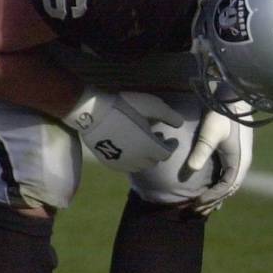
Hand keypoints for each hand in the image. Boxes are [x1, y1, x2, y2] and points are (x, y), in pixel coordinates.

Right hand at [63, 86, 181, 172]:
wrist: (93, 112)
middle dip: (159, 151)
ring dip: (145, 156)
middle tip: (157, 138)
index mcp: (150, 147)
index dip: (171, 147)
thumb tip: (179, 124)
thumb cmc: (124, 106)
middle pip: (154, 161)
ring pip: (140, 166)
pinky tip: (128, 147)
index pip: (166, 154)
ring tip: (143, 143)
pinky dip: (132, 159)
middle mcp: (138, 159)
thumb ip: (169, 116)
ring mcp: (122, 162)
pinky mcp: (109, 162)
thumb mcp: (152, 106)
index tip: (172, 140)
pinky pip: (125, 166)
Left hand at [185, 106, 252, 214]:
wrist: (234, 98)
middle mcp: (242, 164)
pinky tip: (212, 191)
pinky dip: (220, 187)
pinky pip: (228, 176)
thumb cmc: (222, 114)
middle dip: (213, 201)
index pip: (225, 187)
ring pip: (229, 184)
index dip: (211, 197)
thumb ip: (201, 150)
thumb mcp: (211, 132)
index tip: (196, 204)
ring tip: (204, 207)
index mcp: (238, 162)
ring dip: (217, 196)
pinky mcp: (235, 154)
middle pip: (228, 190)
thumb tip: (189, 169)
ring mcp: (240, 159)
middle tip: (196, 211)